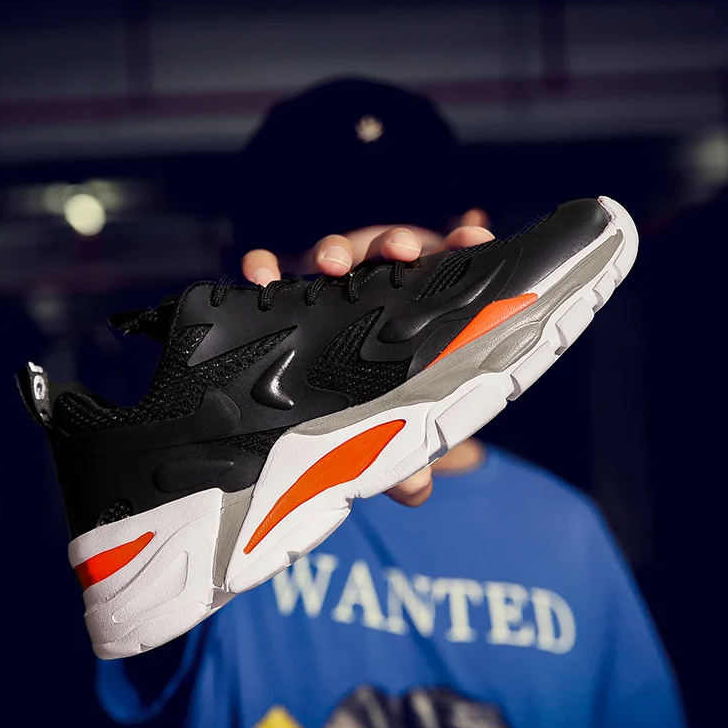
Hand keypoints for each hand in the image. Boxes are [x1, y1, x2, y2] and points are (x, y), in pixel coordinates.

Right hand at [241, 209, 492, 508]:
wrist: (330, 423)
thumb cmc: (380, 412)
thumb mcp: (399, 430)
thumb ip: (409, 454)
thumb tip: (414, 490)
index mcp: (420, 309)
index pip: (448, 265)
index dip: (463, 245)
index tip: (470, 237)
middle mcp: (379, 292)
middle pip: (391, 251)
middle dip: (396, 242)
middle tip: (398, 253)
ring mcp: (334, 291)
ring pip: (337, 255)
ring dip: (337, 249)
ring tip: (331, 264)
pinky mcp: (291, 299)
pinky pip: (275, 275)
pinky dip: (266, 265)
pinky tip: (257, 273)